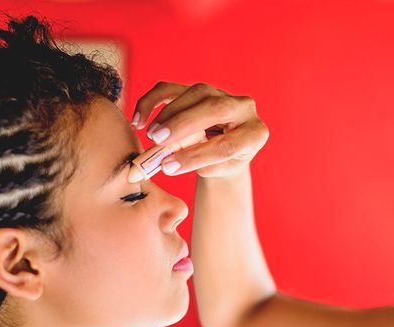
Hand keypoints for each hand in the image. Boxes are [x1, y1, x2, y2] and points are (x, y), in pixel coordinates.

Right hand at [131, 82, 268, 177]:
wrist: (227, 147)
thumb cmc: (224, 162)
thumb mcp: (220, 170)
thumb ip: (203, 165)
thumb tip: (172, 162)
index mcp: (255, 133)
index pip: (228, 144)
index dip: (197, 156)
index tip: (170, 167)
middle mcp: (243, 108)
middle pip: (215, 109)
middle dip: (184, 124)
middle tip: (158, 141)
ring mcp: (222, 93)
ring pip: (195, 93)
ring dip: (169, 114)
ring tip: (151, 136)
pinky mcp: (199, 89)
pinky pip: (174, 88)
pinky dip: (153, 100)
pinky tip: (138, 119)